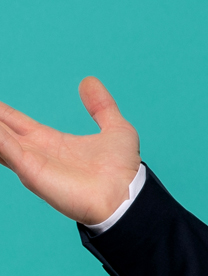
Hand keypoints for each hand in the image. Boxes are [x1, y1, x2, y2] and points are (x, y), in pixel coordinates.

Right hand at [0, 78, 140, 225]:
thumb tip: (88, 81)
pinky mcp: (32, 173)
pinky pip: (6, 151)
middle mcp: (36, 153)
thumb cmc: (122, 169)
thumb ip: (101, 105)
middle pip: (1, 131)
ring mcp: (32, 163)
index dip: (1, 112)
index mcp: (51, 142)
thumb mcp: (114, 128)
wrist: (126, 194)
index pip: (16, 123)